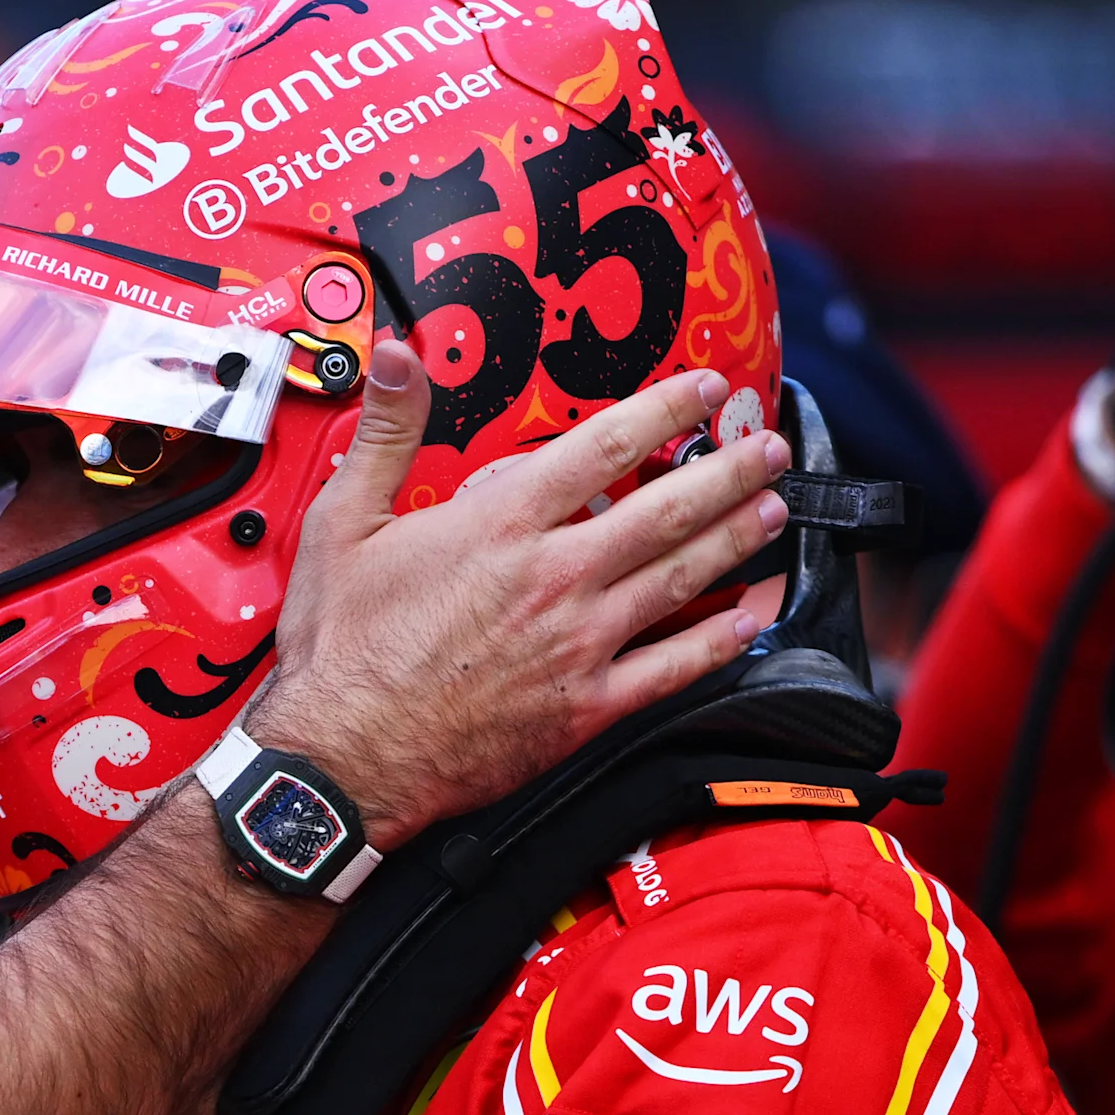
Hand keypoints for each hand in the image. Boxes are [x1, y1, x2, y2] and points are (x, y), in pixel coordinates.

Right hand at [244, 340, 786, 844]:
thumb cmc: (340, 648)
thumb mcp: (342, 522)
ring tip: (773, 512)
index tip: (703, 390)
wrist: (344, 755)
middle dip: (728, 471)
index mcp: (500, 525)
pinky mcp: (586, 705)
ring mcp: (578, 643)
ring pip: (680, 579)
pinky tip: (748, 619)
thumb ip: (386, 433)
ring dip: (736, 539)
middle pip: (665, 509)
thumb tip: (402, 358)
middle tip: (767, 449)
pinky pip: (672, 668)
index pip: (605, 448)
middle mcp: (553, 577)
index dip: (665, 410)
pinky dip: (719, 641)